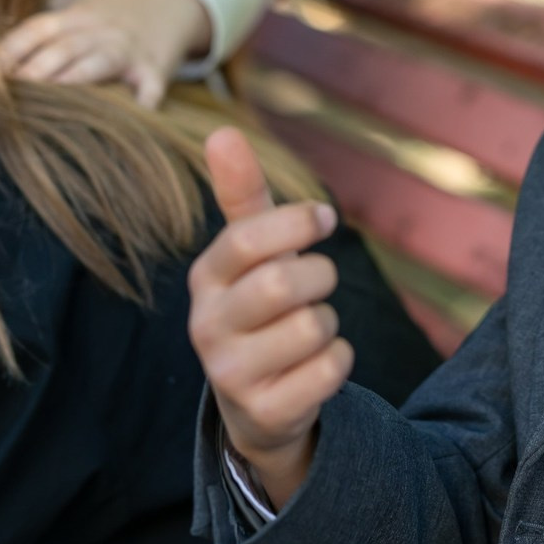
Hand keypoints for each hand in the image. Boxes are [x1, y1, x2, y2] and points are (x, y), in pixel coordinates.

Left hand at [0, 0, 210, 107]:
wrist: (173, 2)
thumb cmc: (114, 10)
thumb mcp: (80, 0)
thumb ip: (43, 16)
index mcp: (75, 14)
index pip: (35, 29)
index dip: (10, 50)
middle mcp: (99, 30)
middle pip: (61, 48)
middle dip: (34, 72)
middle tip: (7, 98)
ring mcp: (128, 50)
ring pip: (96, 65)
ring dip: (73, 83)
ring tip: (49, 107)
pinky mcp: (156, 69)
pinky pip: (148, 89)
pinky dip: (140, 106)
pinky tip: (126, 122)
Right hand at [188, 127, 352, 507]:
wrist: (258, 402)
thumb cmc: (261, 306)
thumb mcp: (251, 252)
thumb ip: (242, 193)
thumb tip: (221, 130)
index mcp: (205, 277)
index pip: (247, 237)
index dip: (298, 222)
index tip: (324, 220)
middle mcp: (206, 326)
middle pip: (285, 282)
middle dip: (321, 276)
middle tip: (317, 285)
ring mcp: (229, 375)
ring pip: (314, 327)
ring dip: (329, 323)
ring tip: (308, 331)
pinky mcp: (263, 413)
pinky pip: (329, 371)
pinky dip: (338, 362)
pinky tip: (314, 366)